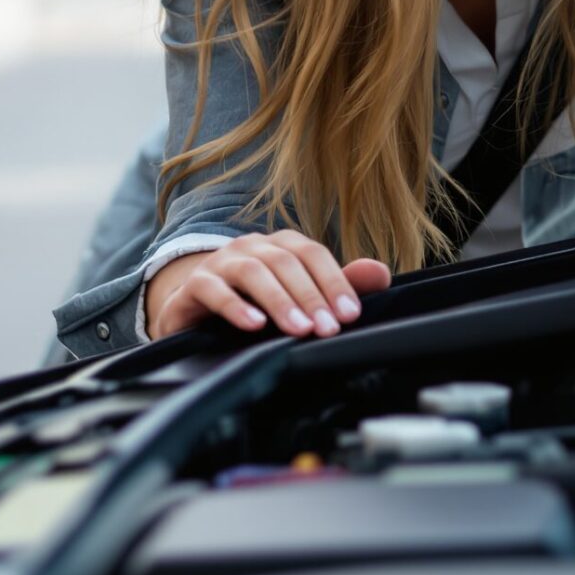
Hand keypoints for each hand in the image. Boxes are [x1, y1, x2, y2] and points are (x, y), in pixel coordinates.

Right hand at [145, 230, 393, 339]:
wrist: (195, 312)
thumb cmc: (255, 304)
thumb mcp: (297, 297)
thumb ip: (336, 285)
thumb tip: (380, 273)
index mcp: (280, 246)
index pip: (312, 254)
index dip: (334, 281)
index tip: (350, 314)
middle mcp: (251, 246)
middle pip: (285, 262)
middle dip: (310, 296)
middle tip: (327, 328)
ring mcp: (220, 262)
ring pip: (252, 271)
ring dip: (279, 301)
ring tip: (298, 329)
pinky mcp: (194, 285)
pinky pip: (213, 289)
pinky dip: (234, 306)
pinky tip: (253, 326)